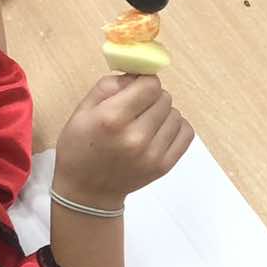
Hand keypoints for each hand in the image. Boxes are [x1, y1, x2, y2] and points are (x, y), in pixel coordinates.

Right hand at [53, 73, 194, 209]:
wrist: (87, 192)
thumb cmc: (80, 147)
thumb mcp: (83, 110)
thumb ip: (110, 85)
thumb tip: (139, 74)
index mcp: (113, 119)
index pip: (150, 84)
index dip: (142, 83)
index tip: (134, 91)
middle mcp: (136, 136)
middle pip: (164, 97)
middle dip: (151, 98)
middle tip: (136, 109)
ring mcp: (153, 154)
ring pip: (176, 114)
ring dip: (162, 114)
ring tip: (145, 123)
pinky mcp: (165, 166)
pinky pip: (186, 133)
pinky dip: (175, 128)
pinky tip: (158, 132)